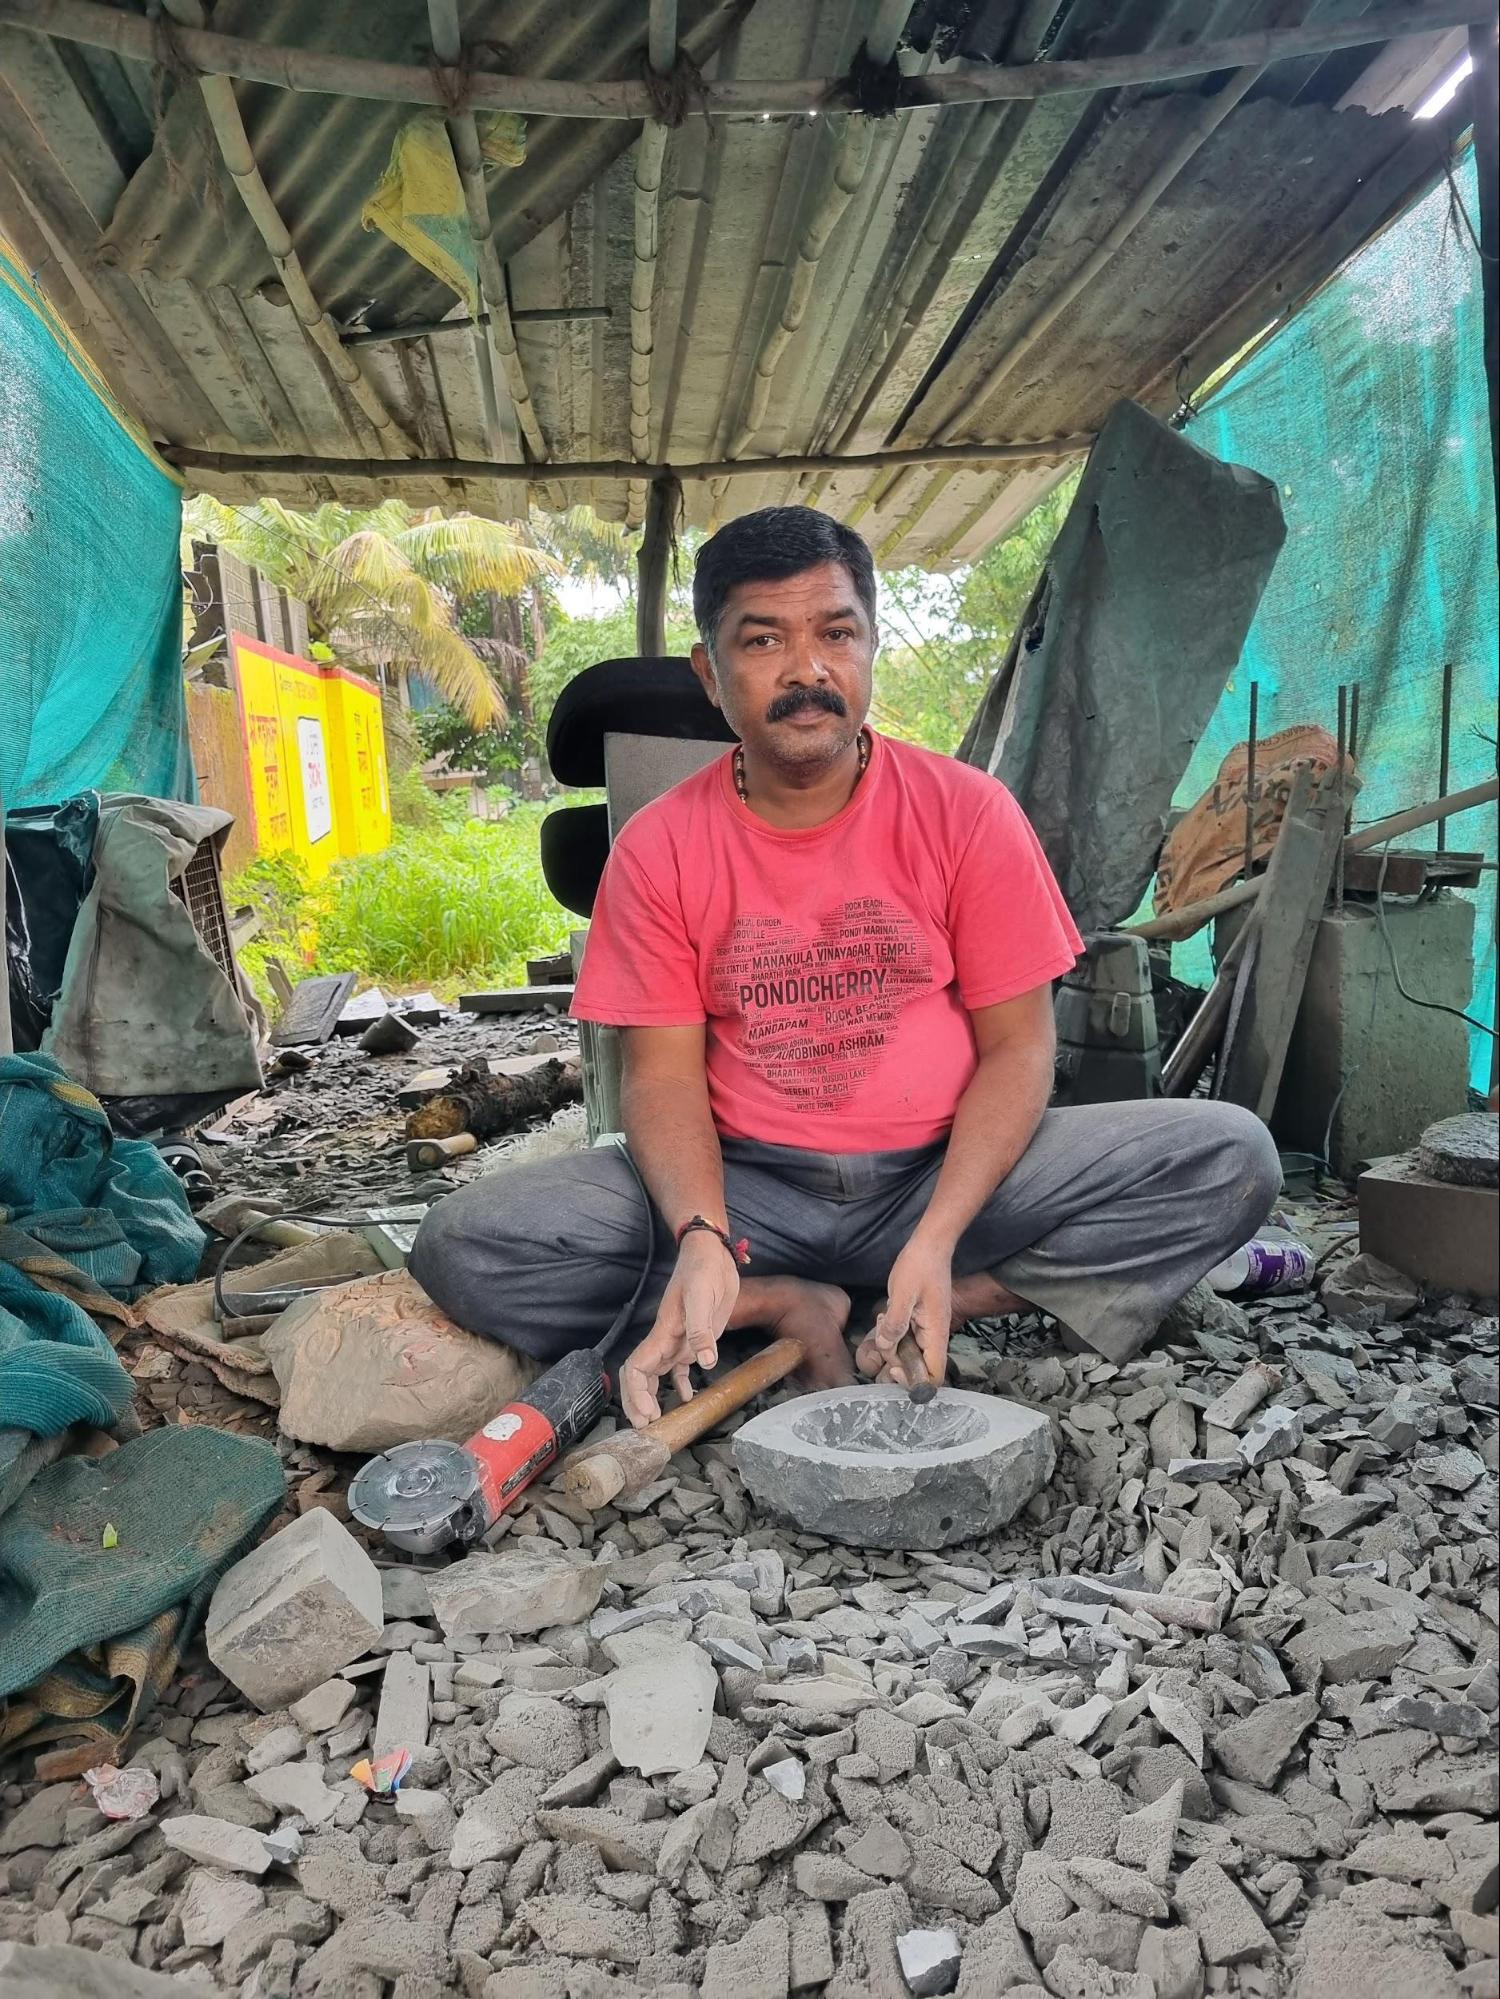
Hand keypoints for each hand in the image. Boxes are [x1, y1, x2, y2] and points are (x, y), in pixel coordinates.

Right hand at [619, 1232, 739, 1428]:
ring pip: (656, 1374)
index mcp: (663, 1332)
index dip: (635, 1393)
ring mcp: (678, 1339)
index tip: (646, 1415)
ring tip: (659, 1420)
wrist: (712, 1253)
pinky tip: (686, 1398)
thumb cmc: (704, 1270)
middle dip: (637, 1402)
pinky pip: (679, 1368)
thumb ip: (701, 1330)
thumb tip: (704, 1362)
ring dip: (653, 1397)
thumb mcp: (703, 1296)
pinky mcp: (694, 1338)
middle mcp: (666, 1339)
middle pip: (640, 1376)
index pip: (637, 1368)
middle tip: (646, 1428)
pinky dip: (679, 1385)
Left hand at [855, 1235, 951, 1389]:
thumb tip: (886, 1347)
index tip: (893, 1367)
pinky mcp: (916, 1321)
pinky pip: (903, 1338)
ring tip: (882, 1322)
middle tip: (882, 1339)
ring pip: (907, 1354)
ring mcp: (925, 1329)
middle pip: (916, 1369)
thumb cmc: (920, 1266)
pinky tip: (884, 1318)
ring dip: (890, 1345)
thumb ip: (895, 1323)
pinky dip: (890, 1334)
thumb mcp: (903, 1293)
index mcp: (936, 1333)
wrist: (929, 1245)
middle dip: (894, 1361)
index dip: (913, 1381)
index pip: (933, 1376)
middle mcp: (933, 1336)